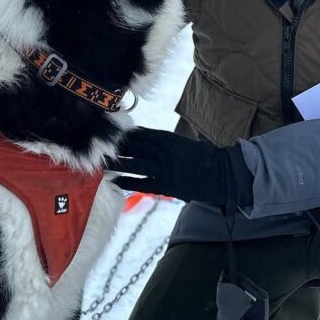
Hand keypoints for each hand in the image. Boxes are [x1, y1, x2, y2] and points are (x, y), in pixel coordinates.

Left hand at [108, 127, 252, 210]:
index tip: (111, 136)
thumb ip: (163, 142)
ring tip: (102, 164)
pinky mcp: (167, 186)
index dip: (125, 135)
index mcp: (169, 139)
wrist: (220, 175)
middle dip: (117, 148)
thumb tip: (140, 139)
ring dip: (118, 164)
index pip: (142, 134)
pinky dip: (128, 182)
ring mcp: (165, 169)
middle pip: (135, 148)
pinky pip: (143, 183)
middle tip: (99, 148)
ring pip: (135, 164)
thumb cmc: (201, 157)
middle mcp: (165, 152)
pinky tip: (115, 181)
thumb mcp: (182, 143)